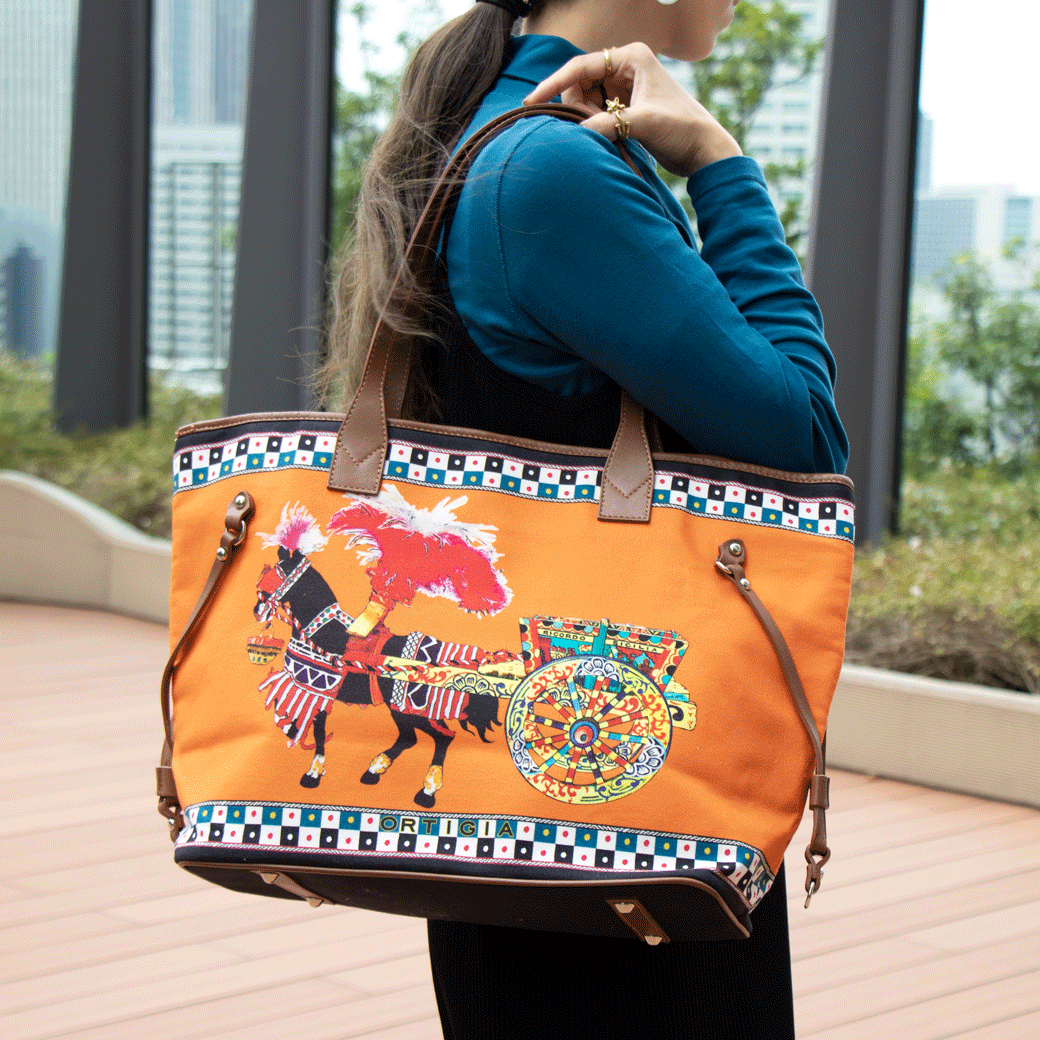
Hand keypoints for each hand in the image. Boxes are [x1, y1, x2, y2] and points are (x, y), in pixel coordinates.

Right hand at [523, 43, 740, 176]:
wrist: (704, 151)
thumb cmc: (681, 129)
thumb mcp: (641, 124)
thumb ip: (606, 125)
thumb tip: (576, 133)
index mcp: (632, 56)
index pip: (581, 66)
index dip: (553, 84)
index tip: (533, 102)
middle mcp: (627, 66)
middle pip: (581, 84)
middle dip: (578, 108)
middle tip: (592, 130)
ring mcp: (626, 86)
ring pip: (587, 100)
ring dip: (588, 120)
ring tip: (610, 136)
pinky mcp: (626, 106)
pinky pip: (597, 113)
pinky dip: (596, 127)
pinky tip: (609, 139)